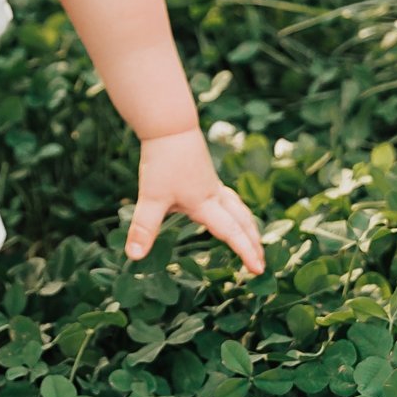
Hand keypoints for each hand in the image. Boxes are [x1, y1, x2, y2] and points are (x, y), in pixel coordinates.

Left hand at [127, 127, 264, 275]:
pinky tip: (225, 209)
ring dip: (248, 225)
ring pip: (238, 207)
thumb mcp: (151, 198)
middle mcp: (213, 195)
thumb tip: (135, 256)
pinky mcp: (205, 173)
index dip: (246, 252)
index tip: (258, 270)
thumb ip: (144, 228)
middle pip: (242, 221)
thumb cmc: (162, 160)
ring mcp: (211, 183)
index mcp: (205, 204)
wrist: (169, 125)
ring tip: (254, 238)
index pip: (231, 233)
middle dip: (253, 243)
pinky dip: (236, 209)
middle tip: (262, 263)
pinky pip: (228, 197)